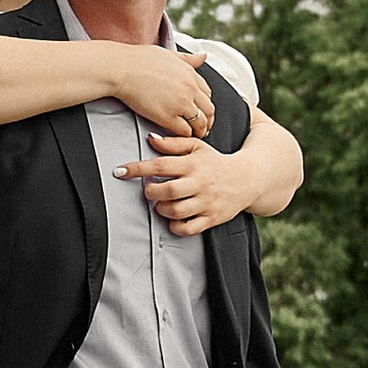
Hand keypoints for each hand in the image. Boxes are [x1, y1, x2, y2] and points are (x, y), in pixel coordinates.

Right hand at [105, 46, 213, 133]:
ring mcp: (180, 103)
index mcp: (190, 73)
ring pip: (199, 123)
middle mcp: (189, 88)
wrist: (120, 69)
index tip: (201, 111)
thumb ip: (187, 58)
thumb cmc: (137, 60)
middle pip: (208, 110)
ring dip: (198, 131)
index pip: (207, 93)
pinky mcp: (168, 116)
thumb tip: (203, 56)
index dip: (205, 105)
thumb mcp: (168, 54)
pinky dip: (185, 136)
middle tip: (202, 127)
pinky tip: (179, 135)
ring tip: (193, 134)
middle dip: (207, 120)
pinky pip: (185, 131)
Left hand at [118, 130, 252, 234]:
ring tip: (161, 203)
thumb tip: (150, 139)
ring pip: (175, 211)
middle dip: (150, 192)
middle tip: (149, 189)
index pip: (160, 165)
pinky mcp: (211, 218)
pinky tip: (173, 218)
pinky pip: (188, 228)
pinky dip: (175, 226)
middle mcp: (200, 183)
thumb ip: (173, 144)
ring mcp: (206, 202)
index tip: (119, 171)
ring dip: (161, 209)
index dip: (137, 169)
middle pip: (167, 191)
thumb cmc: (216, 162)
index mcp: (193, 164)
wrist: (247, 178)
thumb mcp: (197, 147)